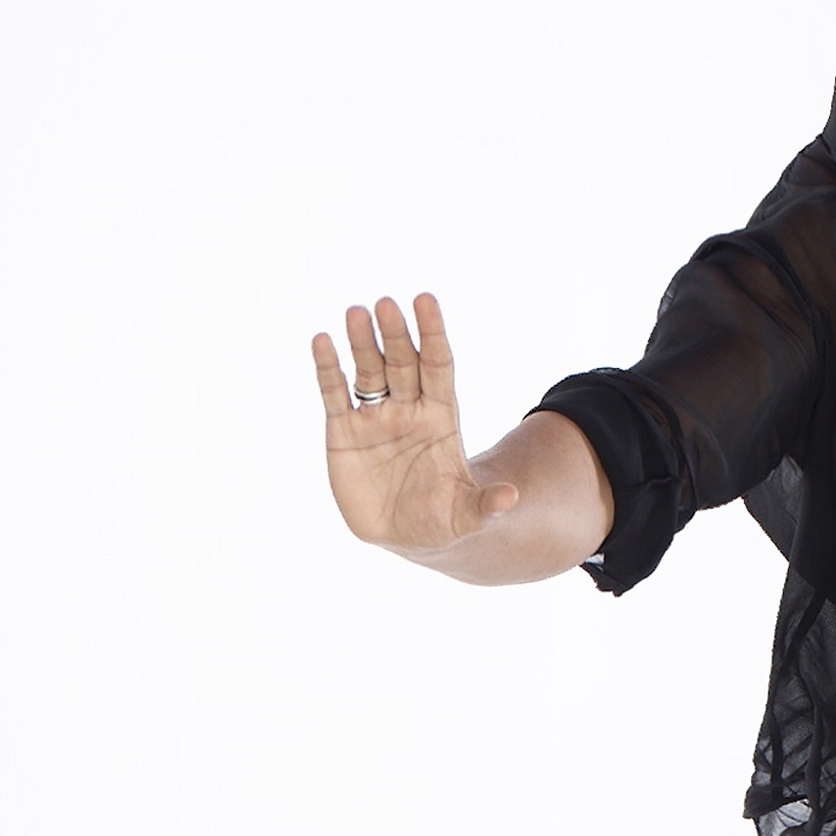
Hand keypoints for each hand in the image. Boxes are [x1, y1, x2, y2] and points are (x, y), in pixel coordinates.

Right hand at [312, 291, 519, 552]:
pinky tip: (322, 341)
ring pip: (369, 371)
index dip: (433, 334)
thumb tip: (513, 497)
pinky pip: (335, 393)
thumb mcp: (467, 516)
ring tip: (356, 313)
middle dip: (396, 335)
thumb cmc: (442, 520)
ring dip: (362, 343)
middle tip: (386, 305)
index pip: (438, 366)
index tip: (426, 300)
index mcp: (440, 418)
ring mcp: (375, 417)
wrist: (406, 535)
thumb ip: (486, 505)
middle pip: (402, 363)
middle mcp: (408, 409)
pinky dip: (328, 368)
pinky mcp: (343, 431)